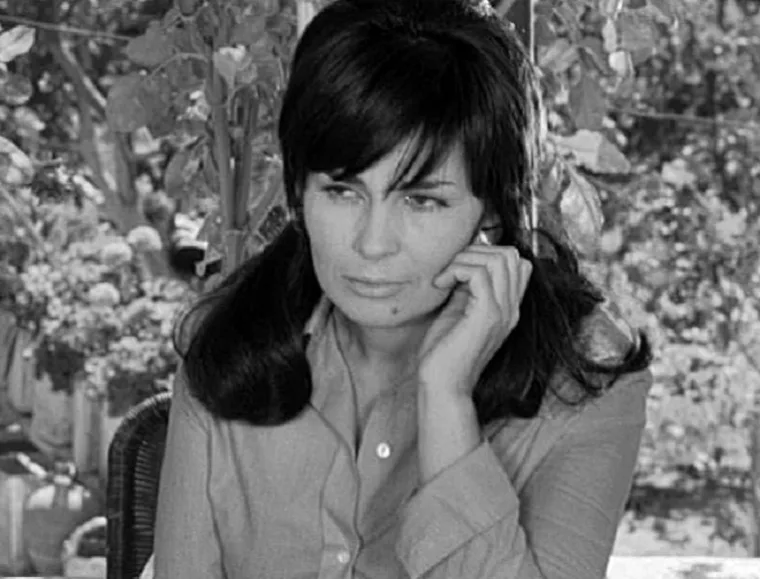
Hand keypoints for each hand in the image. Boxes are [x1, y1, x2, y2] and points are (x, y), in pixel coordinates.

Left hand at [417, 241, 532, 398]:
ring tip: (444, 276)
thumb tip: (460, 265)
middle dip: (475, 251)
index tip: (458, 267)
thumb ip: (464, 290)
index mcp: (506, 308)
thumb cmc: (443, 354)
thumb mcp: (456, 313)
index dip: (486, 253)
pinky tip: (441, 284)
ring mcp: (502, 312)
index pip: (517, 263)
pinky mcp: (487, 316)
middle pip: (510, 255)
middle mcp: (511, 309)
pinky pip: (480, 273)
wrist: (442, 386)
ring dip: (465, 259)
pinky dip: (457, 269)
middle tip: (450, 268)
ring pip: (498, 259)